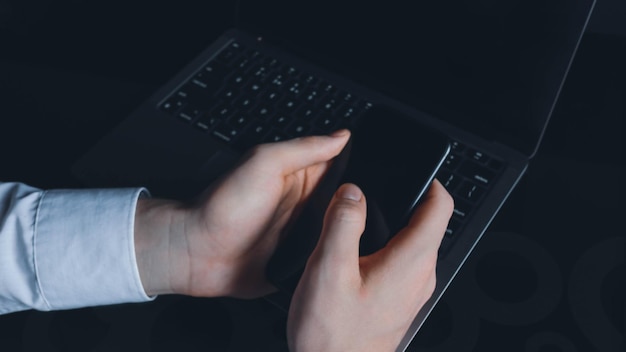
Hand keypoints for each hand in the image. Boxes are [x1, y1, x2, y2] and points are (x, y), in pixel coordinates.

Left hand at [133, 130, 350, 297]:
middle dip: (361, 207)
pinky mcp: (299, 262)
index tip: (379, 177)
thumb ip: (304, 149)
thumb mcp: (265, 164)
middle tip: (371, 212)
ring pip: (340, 232)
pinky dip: (336, 259)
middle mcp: (304, 204)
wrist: (197, 253)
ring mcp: (302, 234)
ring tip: (364, 237)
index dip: (361, 171)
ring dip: (351, 235)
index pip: (342, 168)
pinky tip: (346, 260)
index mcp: (299, 176)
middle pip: (346, 203)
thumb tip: (341, 135)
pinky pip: (326, 259)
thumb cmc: (223, 206)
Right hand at [287, 181, 453, 351]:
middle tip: (372, 189)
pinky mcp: (400, 301)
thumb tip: (353, 192)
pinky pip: (402, 262)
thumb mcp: (328, 270)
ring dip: (392, 223)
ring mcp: (413, 291)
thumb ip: (342, 224)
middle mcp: (420, 276)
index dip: (430, 180)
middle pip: (427, 222)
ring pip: (413, 242)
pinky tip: (355, 253)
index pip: (441, 206)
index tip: (412, 168)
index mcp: (410, 261)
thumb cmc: (333, 336)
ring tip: (358, 217)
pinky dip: (385, 246)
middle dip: (404, 198)